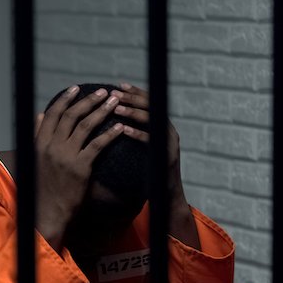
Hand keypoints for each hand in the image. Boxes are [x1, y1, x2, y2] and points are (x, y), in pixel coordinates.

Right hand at [35, 86, 124, 251]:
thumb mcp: (35, 158)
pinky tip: (120, 127)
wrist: (47, 211)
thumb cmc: (43, 186)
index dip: (64, 99)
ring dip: (101, 111)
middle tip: (102, 91)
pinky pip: (97, 145)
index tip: (75, 89)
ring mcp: (66, 156)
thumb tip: (39, 115)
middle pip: (71, 116)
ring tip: (114, 102)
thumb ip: (37, 135)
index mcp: (40, 143)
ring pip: (85, 126)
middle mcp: (51, 146)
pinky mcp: (80, 168)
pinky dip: (109, 134)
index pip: (52, 114)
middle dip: (88, 101)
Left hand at [110, 83, 200, 249]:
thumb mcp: (141, 150)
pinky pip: (152, 141)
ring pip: (153, 120)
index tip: (117, 86)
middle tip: (113, 93)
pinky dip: (137, 134)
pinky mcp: (168, 156)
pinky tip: (123, 130)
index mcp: (161, 127)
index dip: (134, 93)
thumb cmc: (148, 173)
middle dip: (132, 98)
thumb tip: (113, 121)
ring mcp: (170, 142)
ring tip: (116, 108)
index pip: (148, 103)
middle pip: (152, 107)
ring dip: (133, 113)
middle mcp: (168, 130)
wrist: (165, 196)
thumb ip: (133, 134)